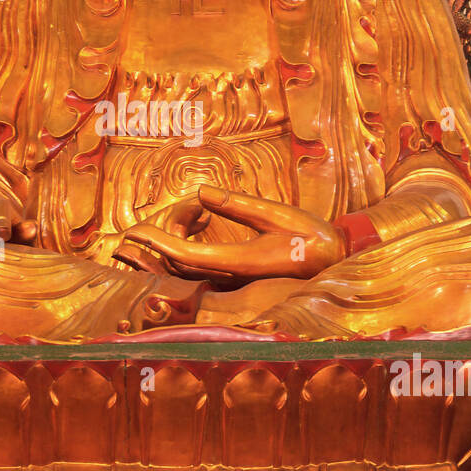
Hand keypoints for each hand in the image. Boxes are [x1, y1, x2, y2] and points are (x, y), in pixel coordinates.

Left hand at [116, 186, 344, 285]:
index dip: (158, 243)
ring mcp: (232, 279)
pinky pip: (198, 266)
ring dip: (171, 243)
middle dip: (160, 239)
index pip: (186, 254)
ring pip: (186, 267)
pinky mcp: (236, 275)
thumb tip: (201, 192)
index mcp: (239, 262)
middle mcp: (231, 276)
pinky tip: (196, 220)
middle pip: (179, 263)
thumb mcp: (276, 214)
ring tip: (177, 211)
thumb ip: (237, 204)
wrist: (333, 258)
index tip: (136, 231)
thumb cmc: (311, 236)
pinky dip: (185, 246)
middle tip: (157, 212)